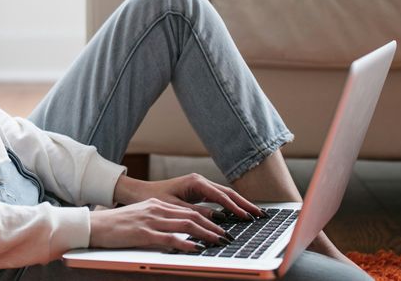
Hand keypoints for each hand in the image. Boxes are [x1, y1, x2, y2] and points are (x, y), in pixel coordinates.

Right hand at [88, 198, 229, 251]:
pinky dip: (186, 243)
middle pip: (191, 216)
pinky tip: (196, 248)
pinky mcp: (143, 233)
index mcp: (157, 205)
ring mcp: (150, 220)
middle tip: (227, 236)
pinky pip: (169, 238)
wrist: (95, 225)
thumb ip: (159, 221)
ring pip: (185, 225)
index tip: (221, 228)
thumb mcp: (141, 217)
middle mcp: (156, 209)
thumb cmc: (116, 225)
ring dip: (206, 234)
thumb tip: (178, 232)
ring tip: (219, 241)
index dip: (208, 219)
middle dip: (213, 227)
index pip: (188, 210)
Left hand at [113, 173, 265, 221]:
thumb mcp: (175, 208)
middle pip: (228, 193)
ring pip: (225, 195)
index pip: (221, 196)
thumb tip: (218, 219)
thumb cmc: (154, 198)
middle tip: (261, 214)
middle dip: (245, 204)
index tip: (247, 217)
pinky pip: (219, 198)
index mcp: (195, 182)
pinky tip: (239, 213)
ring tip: (255, 214)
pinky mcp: (198, 191)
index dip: (235, 208)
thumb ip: (196, 213)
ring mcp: (200, 185)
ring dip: (240, 204)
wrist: (140, 192)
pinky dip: (230, 205)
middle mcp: (200, 181)